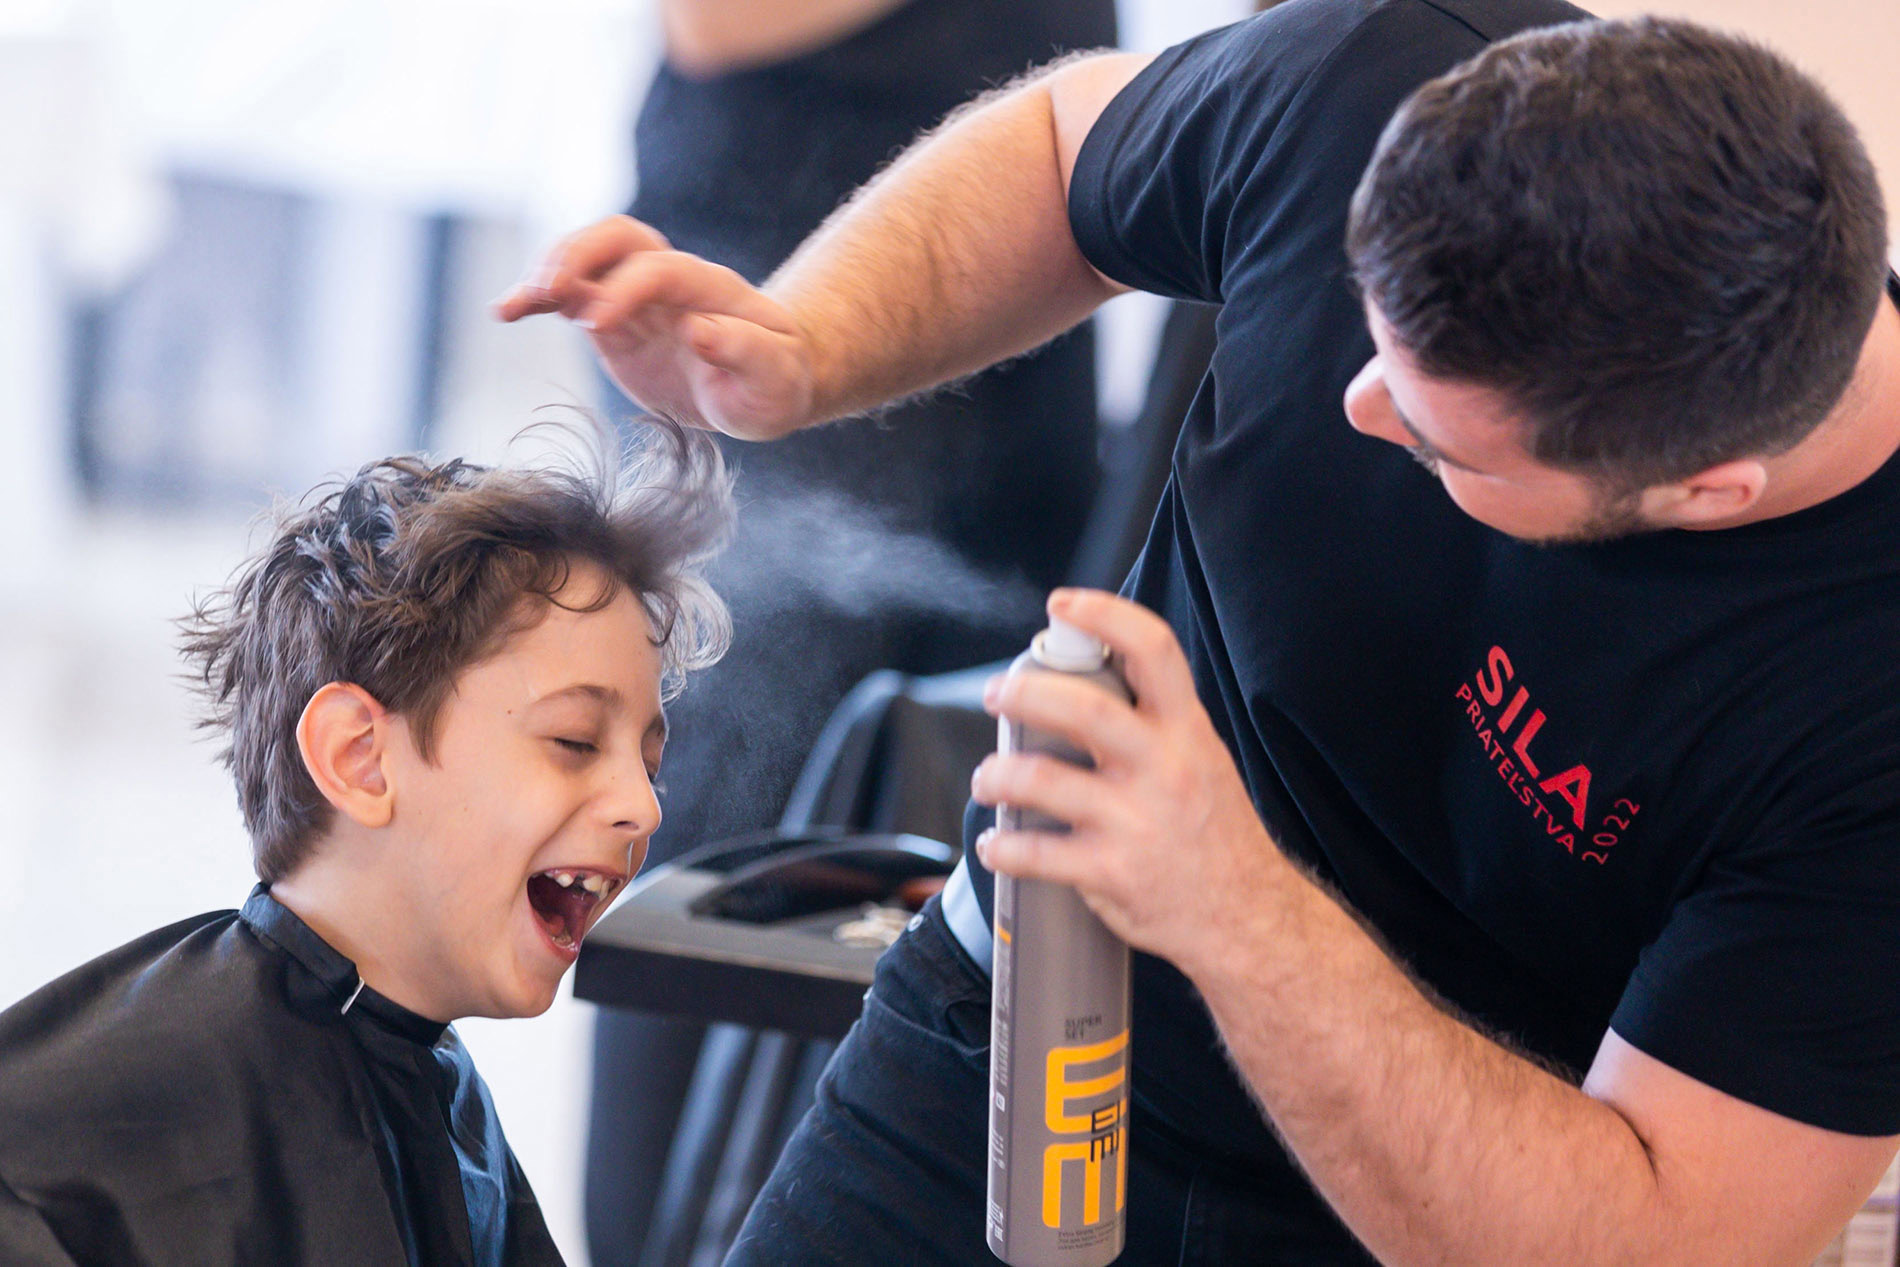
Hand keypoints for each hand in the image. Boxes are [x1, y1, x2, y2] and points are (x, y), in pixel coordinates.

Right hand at [493, 215, 816, 440]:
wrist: (767, 385)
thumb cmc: (776, 382)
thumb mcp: (774, 379)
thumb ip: (746, 352)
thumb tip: (699, 330)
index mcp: (710, 288)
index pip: (660, 270)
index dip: (625, 289)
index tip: (595, 326)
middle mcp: (669, 282)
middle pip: (618, 238)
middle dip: (579, 255)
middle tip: (549, 291)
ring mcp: (638, 299)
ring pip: (586, 261)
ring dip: (548, 272)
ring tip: (514, 305)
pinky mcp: (614, 324)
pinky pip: (570, 298)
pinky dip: (537, 300)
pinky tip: (505, 312)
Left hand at [970, 589, 1288, 975]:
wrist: (1249, 918)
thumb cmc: (1215, 834)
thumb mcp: (1203, 760)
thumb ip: (1156, 723)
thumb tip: (1087, 679)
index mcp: (1186, 732)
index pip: (1153, 652)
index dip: (1104, 616)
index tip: (1063, 605)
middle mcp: (1164, 769)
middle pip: (1084, 710)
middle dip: (1024, 694)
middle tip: (995, 695)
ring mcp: (1137, 822)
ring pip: (1044, 780)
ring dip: (998, 775)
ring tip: (988, 779)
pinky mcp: (1113, 872)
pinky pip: (1038, 854)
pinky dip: (1003, 848)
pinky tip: (996, 846)